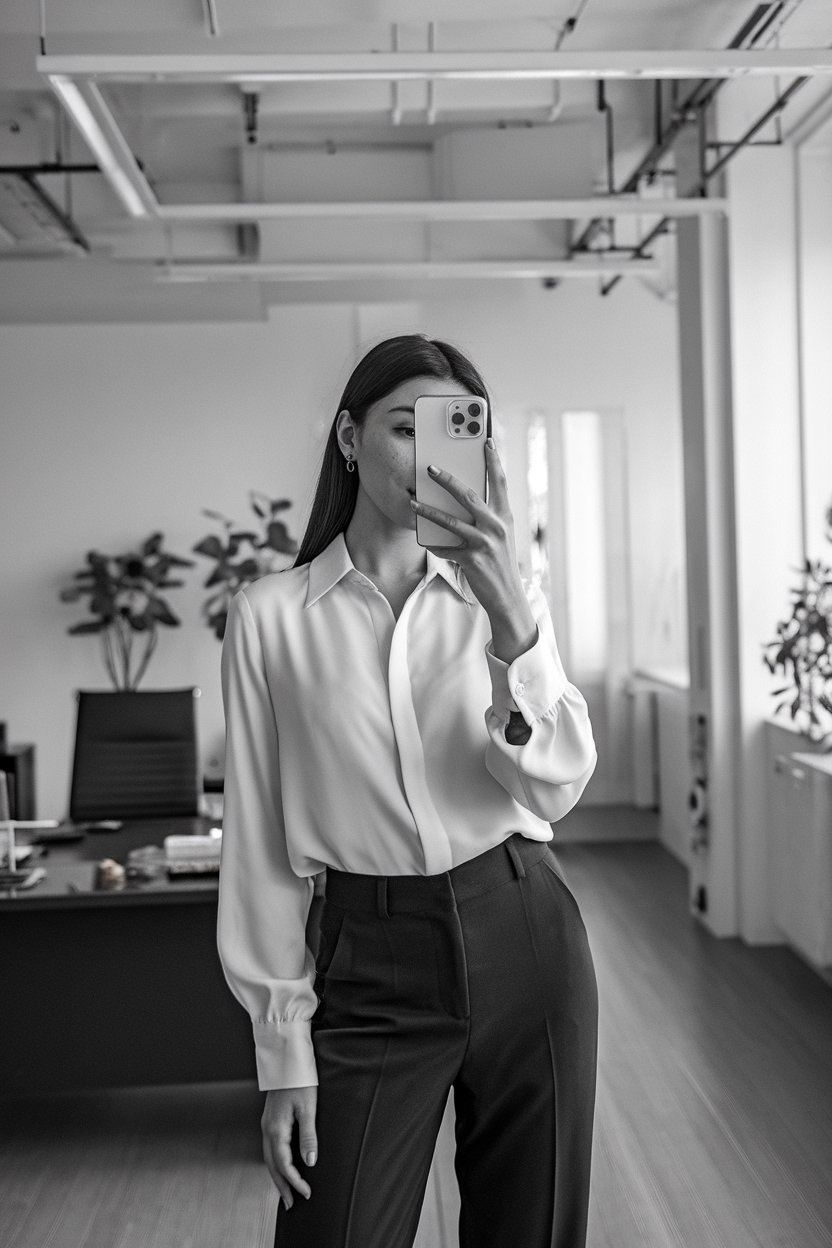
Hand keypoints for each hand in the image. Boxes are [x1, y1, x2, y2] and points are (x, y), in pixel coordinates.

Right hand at [261, 1085, 317, 1208]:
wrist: (287, 1060)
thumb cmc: (300, 1081)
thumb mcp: (308, 1108)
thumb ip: (308, 1136)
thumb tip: (309, 1162)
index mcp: (276, 1129)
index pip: (284, 1164)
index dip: (295, 1181)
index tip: (307, 1193)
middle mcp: (267, 1129)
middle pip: (272, 1165)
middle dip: (281, 1186)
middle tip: (291, 1205)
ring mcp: (266, 1124)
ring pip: (269, 1157)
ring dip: (277, 1176)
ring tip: (286, 1191)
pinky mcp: (270, 1119)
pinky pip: (270, 1148)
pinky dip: (275, 1162)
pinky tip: (282, 1166)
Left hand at [410, 438, 536, 662]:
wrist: (507, 596)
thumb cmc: (500, 563)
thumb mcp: (500, 536)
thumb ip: (487, 516)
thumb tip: (462, 498)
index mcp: (505, 516)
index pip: (500, 482)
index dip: (493, 460)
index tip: (485, 440)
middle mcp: (497, 526)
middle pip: (469, 495)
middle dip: (447, 479)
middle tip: (430, 467)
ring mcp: (485, 543)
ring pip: (451, 520)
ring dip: (429, 510)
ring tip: (413, 502)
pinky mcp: (472, 559)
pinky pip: (446, 547)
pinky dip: (433, 544)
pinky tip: (422, 539)